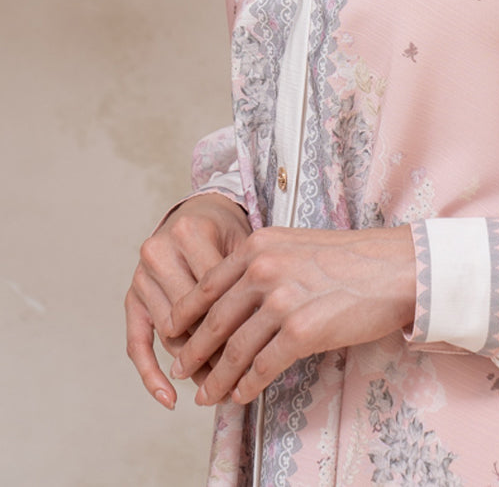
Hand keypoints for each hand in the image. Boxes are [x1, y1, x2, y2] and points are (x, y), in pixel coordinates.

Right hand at [125, 193, 251, 408]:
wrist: (199, 212)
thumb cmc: (226, 231)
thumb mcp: (242, 242)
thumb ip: (243, 279)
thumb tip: (254, 337)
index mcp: (189, 233)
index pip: (213, 293)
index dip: (235, 326)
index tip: (256, 353)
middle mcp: (158, 253)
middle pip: (189, 317)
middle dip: (214, 350)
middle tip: (237, 377)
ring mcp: (141, 276)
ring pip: (169, 333)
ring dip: (192, 365)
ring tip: (216, 386)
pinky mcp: (131, 297)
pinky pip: (136, 343)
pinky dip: (150, 373)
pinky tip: (168, 397)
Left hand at [168, 224, 415, 406]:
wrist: (395, 267)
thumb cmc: (350, 258)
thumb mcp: (296, 245)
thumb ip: (262, 264)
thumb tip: (233, 298)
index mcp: (259, 245)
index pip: (207, 285)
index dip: (185, 315)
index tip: (173, 333)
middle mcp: (264, 269)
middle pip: (214, 321)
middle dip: (193, 352)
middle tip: (180, 370)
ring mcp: (282, 300)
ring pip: (234, 350)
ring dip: (216, 379)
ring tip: (206, 395)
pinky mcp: (302, 331)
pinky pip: (262, 367)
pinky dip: (246, 387)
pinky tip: (240, 396)